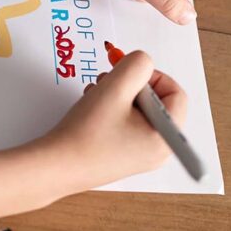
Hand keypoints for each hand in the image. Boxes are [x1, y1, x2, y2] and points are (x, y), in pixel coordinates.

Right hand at [40, 51, 186, 193]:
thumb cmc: (86, 133)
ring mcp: (141, 156)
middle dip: (132, 86)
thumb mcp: (115, 87)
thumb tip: (143, 63)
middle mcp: (158, 151)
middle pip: (157, 101)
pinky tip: (94, 110)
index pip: (176, 93)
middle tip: (109, 83)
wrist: (54, 167)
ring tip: (97, 96)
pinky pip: (128, 124)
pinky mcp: (123, 156)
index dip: (152, 76)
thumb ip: (137, 65)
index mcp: (165, 138)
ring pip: (140, 110)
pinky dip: (112, 110)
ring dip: (119, 95)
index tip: (126, 75)